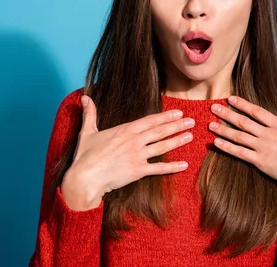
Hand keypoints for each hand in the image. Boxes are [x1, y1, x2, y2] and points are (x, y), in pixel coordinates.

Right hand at [62, 95, 194, 209]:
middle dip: (177, 125)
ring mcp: (138, 156)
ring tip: (190, 136)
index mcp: (125, 130)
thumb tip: (85, 97)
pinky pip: (159, 168)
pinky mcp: (138, 171)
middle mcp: (134, 141)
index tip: (178, 112)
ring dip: (178, 141)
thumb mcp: (87, 132)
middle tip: (192, 121)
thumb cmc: (85, 156)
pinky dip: (172, 167)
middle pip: (160, 131)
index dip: (166, 116)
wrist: (85, 178)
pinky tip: (184, 164)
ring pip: (162, 146)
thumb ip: (90, 114)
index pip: (150, 120)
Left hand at [208, 95, 276, 206]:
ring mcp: (263, 147)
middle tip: (213, 107)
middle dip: (227, 113)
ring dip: (223, 129)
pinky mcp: (260, 161)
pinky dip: (227, 147)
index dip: (243, 104)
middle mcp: (268, 134)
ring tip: (209, 124)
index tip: (230, 99)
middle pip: (243, 121)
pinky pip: (239, 153)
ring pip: (238, 136)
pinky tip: (215, 142)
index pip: (257, 111)